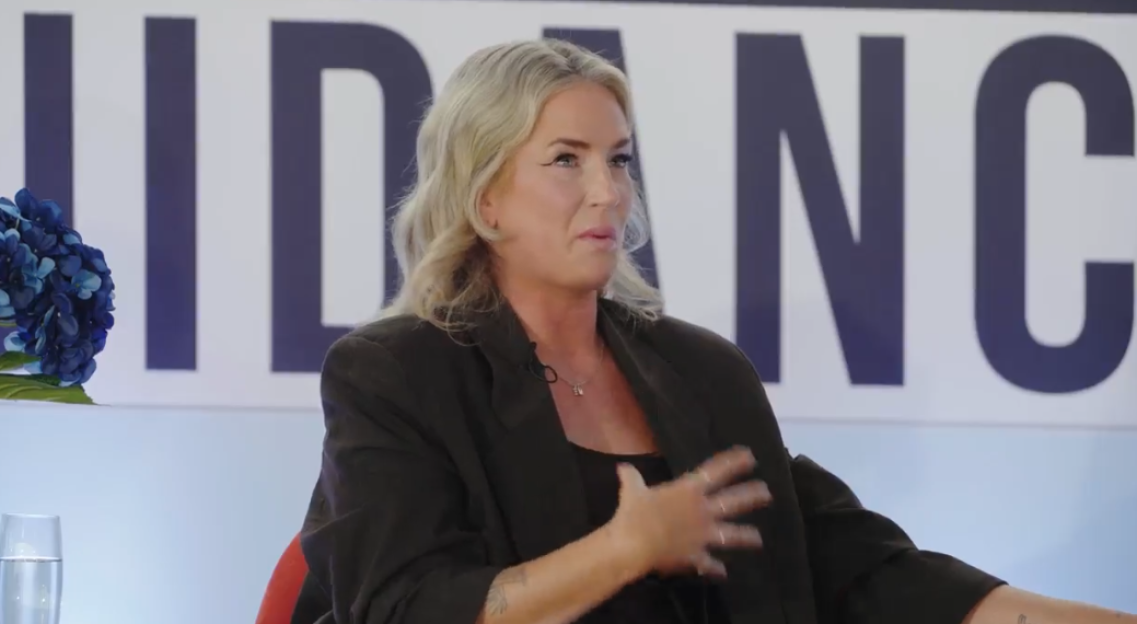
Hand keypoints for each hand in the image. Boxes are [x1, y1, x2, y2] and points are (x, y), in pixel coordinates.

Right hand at [607, 446, 771, 578]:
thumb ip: (631, 478)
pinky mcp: (697, 556)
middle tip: (767, 492)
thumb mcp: (632, 491)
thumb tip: (623, 467)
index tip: (750, 456)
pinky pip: (709, 564)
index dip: (734, 463)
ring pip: (731, 534)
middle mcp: (702, 511)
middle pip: (733, 501)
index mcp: (689, 491)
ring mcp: (703, 535)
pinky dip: (715, 568)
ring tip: (758, 538)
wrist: (634, 545)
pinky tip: (722, 573)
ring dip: (746, 536)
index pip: (716, 472)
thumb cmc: (634, 514)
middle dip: (752, 496)